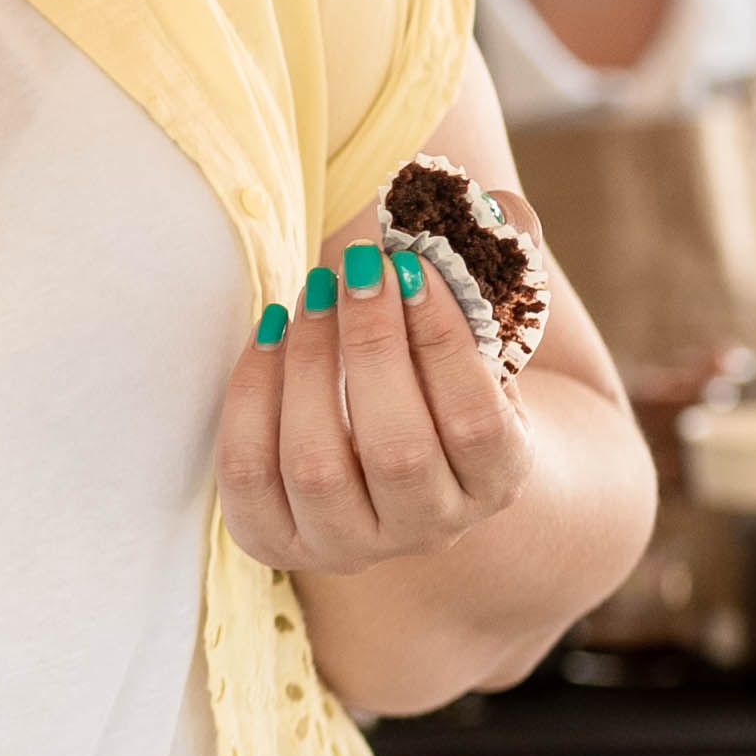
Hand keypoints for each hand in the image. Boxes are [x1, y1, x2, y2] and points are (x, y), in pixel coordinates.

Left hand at [218, 226, 534, 576]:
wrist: (398, 464)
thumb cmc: (445, 379)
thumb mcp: (487, 338)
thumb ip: (503, 275)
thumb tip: (505, 210)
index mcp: (496, 483)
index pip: (476, 423)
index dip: (442, 341)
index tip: (414, 264)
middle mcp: (428, 528)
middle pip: (395, 448)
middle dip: (371, 345)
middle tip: (358, 269)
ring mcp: (349, 545)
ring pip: (317, 464)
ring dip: (310, 365)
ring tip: (315, 293)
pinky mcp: (275, 541)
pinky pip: (250, 472)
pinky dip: (252, 395)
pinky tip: (272, 331)